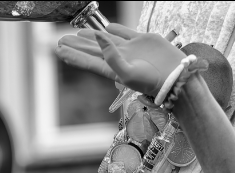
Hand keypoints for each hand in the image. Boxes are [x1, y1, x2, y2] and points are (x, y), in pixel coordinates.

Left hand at [57, 23, 184, 97]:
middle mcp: (119, 58)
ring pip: (106, 39)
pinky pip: (124, 32)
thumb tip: (98, 37)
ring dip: (91, 36)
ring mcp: (130, 49)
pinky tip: (105, 28)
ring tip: (79, 33)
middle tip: (61, 40)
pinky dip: (114, 29)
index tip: (59, 50)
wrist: (175, 76)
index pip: (87, 61)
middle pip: (92, 50)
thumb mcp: (127, 72)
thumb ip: (111, 55)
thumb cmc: (151, 81)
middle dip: (76, 45)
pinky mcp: (142, 40)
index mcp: (112, 69)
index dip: (73, 55)